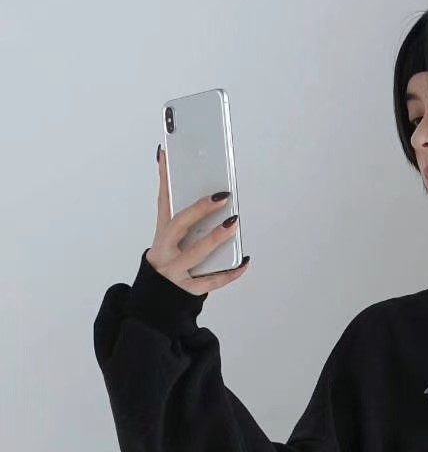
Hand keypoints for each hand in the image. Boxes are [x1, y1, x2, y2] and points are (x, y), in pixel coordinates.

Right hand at [146, 145, 250, 292]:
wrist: (158, 296)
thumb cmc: (170, 258)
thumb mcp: (167, 236)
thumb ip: (174, 208)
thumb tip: (172, 166)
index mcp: (161, 234)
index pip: (163, 203)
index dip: (165, 179)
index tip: (169, 155)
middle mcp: (165, 252)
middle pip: (179, 226)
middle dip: (199, 211)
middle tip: (222, 197)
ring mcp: (177, 271)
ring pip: (196, 254)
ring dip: (215, 238)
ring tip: (234, 224)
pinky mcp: (190, 289)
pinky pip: (213, 280)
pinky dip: (231, 271)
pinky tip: (244, 260)